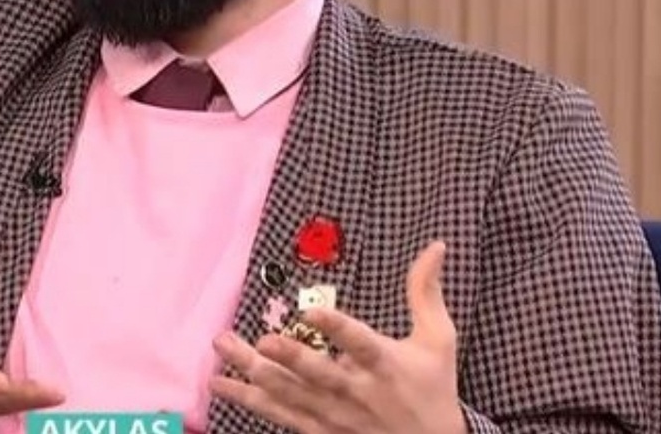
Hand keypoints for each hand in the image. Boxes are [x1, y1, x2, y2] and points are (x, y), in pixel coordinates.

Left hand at [210, 241, 465, 433]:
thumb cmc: (433, 388)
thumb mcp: (438, 340)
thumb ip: (426, 292)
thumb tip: (435, 246)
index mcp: (385, 365)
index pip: (360, 344)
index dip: (337, 328)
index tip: (311, 310)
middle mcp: (357, 391)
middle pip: (318, 374)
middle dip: (289, 358)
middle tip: (261, 340)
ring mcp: (335, 415)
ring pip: (290, 394)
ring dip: (254, 374)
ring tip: (224, 349)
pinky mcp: (319, 431)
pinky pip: (280, 415)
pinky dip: (250, 399)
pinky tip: (221, 382)